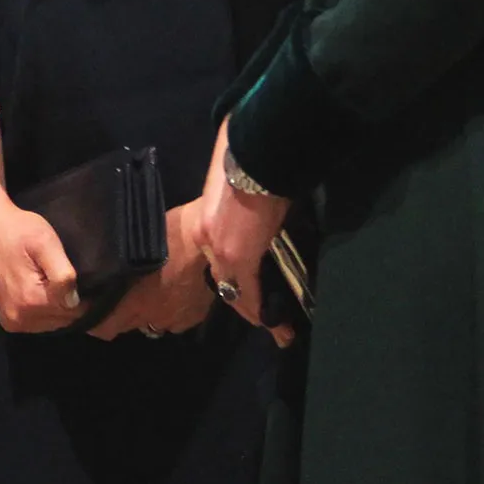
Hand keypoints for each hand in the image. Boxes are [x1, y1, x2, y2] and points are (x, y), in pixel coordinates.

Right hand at [0, 194, 82, 332]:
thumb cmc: (18, 230)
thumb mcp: (46, 243)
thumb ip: (63, 274)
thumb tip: (74, 301)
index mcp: (31, 300)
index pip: (76, 311)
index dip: (81, 294)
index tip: (74, 276)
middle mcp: (20, 318)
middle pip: (64, 320)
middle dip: (68, 302)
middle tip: (59, 274)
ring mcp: (12, 321)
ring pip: (52, 323)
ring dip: (56, 307)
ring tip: (50, 280)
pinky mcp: (7, 320)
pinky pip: (38, 323)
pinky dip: (44, 311)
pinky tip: (40, 290)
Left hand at [90, 199, 216, 340]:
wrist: (206, 241)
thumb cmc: (165, 236)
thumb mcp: (132, 247)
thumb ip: (115, 268)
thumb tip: (102, 274)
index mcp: (131, 302)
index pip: (104, 327)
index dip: (93, 321)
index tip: (87, 310)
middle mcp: (150, 317)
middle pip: (127, 326)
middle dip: (120, 314)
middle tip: (117, 296)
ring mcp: (174, 319)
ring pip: (151, 324)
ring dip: (146, 314)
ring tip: (147, 294)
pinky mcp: (194, 317)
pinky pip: (175, 321)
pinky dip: (169, 312)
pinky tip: (171, 295)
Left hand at [194, 120, 291, 343]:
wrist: (255, 152)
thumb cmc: (251, 157)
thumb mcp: (241, 184)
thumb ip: (246, 205)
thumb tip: (264, 209)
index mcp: (207, 218)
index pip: (217, 257)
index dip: (233, 278)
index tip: (248, 295)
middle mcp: (206, 234)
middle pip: (223, 279)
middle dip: (243, 303)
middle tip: (265, 322)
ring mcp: (218, 247)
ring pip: (235, 289)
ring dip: (256, 310)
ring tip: (278, 331)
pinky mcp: (237, 255)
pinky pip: (248, 291)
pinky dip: (261, 310)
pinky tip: (277, 327)